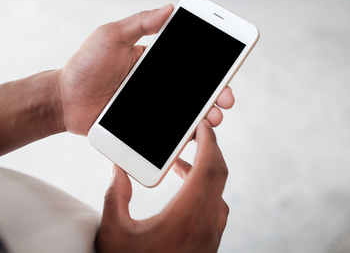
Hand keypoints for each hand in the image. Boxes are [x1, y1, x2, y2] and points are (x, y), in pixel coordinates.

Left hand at [57, 4, 234, 134]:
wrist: (62, 101)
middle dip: (219, 95)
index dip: (215, 67)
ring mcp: (156, 107)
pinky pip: (171, 134)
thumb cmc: (84, 65)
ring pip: (190, 114)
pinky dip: (186, 137)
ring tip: (212, 121)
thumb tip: (169, 8)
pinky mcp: (147, 128)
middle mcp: (161, 85)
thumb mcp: (111, 37)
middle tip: (226, 101)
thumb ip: (140, 23)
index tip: (229, 68)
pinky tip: (193, 137)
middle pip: (199, 91)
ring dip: (207, 117)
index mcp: (157, 62)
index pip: (193, 63)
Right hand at [96, 120, 228, 252]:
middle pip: (219, 175)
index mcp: (189, 214)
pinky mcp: (211, 244)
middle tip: (193, 135)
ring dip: (205, 172)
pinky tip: (184, 192)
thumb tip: (119, 167)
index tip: (202, 125)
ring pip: (219, 193)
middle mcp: (208, 223)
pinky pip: (216, 208)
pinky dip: (205, 191)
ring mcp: (213, 235)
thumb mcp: (113, 231)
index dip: (210, 142)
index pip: (211, 166)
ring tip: (179, 164)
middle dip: (209, 150)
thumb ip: (116, 194)